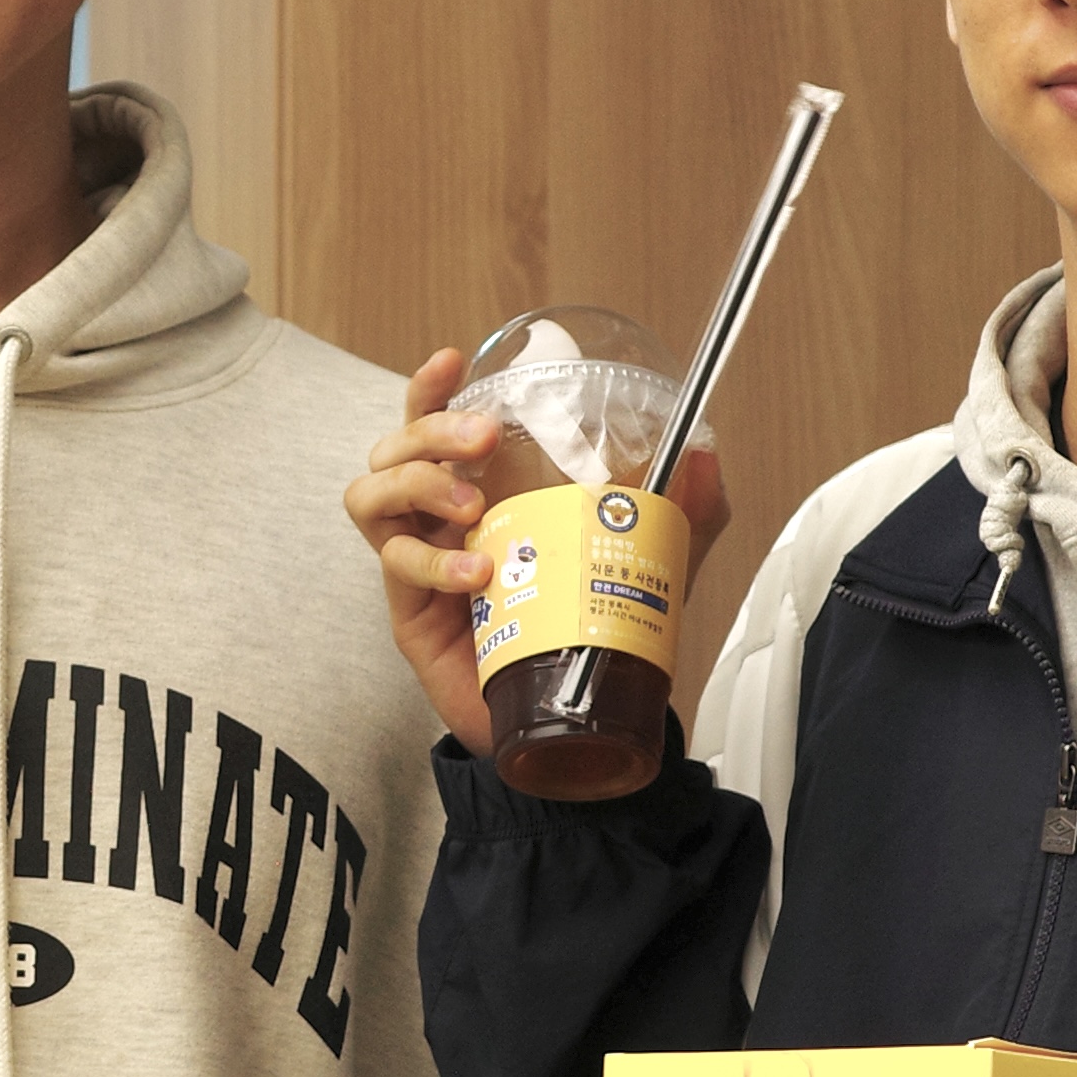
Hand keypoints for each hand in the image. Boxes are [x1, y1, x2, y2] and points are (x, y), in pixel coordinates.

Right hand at [344, 352, 732, 754]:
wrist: (568, 715)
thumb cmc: (588, 627)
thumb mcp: (644, 561)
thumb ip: (678, 513)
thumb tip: (704, 458)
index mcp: (481, 493)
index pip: (433, 425)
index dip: (431, 389)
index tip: (455, 361)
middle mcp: (439, 520)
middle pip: (393, 446)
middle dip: (431, 427)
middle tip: (484, 438)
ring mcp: (419, 563)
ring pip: (371, 494)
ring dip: (417, 481)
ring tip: (471, 502)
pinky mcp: (409, 612)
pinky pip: (395, 565)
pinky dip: (432, 558)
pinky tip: (477, 573)